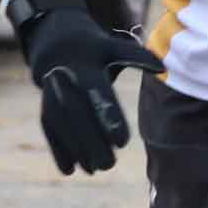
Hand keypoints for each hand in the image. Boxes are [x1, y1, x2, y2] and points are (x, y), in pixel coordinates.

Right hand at [15, 0, 164, 174]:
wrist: (52, 37)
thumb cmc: (92, 46)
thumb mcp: (112, 45)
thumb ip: (137, 56)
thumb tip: (163, 67)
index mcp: (86, 65)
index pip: (98, 95)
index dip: (109, 119)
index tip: (122, 142)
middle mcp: (66, 80)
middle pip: (78, 115)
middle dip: (91, 141)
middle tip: (109, 164)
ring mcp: (51, 92)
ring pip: (62, 124)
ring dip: (75, 149)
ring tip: (92, 170)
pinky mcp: (44, 103)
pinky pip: (49, 128)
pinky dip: (57, 149)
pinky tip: (69, 170)